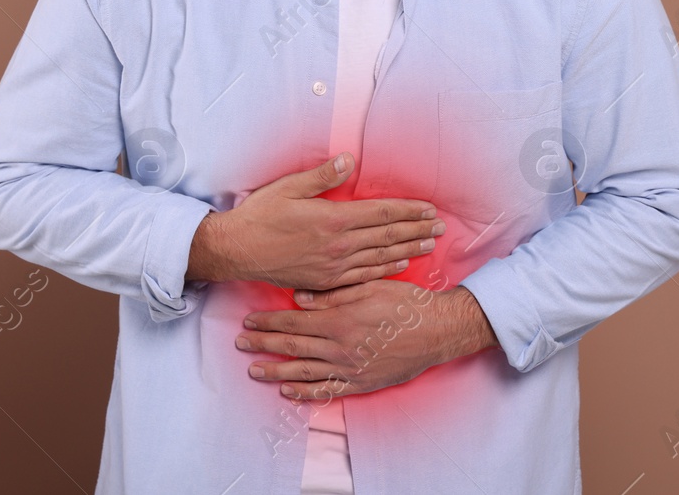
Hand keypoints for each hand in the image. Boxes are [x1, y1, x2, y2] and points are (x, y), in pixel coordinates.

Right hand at [185, 153, 445, 290]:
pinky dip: (385, 268)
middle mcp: (338, 244)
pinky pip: (363, 275)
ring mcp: (333, 266)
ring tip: (429, 244)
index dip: (408, 210)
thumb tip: (350, 159)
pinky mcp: (325, 280)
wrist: (237, 251)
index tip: (429, 209)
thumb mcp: (289, 187)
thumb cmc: (260, 215)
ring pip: (380, 256)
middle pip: (387, 235)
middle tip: (440, 227)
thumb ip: (323, 176)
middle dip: (416, 229)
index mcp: (333, 218)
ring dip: (408, 249)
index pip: (381, 212)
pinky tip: (399, 264)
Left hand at [235, 281, 497, 399]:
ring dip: (276, 371)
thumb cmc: (406, 302)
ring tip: (255, 369)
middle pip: (293, 346)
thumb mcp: (370, 286)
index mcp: (340, 319)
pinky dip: (305, 391)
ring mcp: (350, 368)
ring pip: (304, 371)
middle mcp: (340, 346)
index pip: (294, 321)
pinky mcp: (361, 383)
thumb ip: (333, 292)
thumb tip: (298, 296)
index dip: (269, 322)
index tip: (248, 321)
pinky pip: (327, 390)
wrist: (437, 330)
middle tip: (241, 343)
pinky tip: (288, 390)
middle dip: (264, 344)